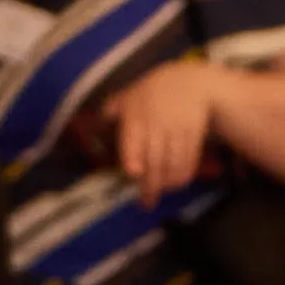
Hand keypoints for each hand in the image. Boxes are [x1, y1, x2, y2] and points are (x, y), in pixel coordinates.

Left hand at [104, 60, 228, 203]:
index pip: (134, 139)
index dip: (134, 156)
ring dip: (168, 183)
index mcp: (136, 116)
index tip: (133, 173)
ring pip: (173, 162)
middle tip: (146, 203)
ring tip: (161, 193)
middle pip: (154, 158)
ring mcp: (177, 128)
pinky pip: (189, 159)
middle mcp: (156, 123)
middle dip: (151, 184)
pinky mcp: (194, 133)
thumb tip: (90, 126)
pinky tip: (177, 183)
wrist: (190, 82)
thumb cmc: (152, 93)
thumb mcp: (130, 95)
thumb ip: (111, 111)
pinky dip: (183, 174)